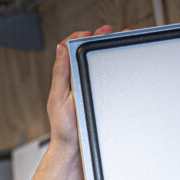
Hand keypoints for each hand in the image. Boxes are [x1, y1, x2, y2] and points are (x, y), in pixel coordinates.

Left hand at [48, 25, 113, 148]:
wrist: (76, 149)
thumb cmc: (65, 128)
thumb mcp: (59, 98)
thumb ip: (60, 73)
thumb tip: (59, 49)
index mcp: (63, 79)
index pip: (67, 51)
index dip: (78, 38)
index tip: (89, 33)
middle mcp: (73, 82)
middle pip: (84, 54)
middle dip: (96, 39)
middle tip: (108, 31)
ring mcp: (85, 89)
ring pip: (95, 64)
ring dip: (106, 50)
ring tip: (117, 39)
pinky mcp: (95, 97)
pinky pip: (104, 77)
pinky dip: (113, 66)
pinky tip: (120, 60)